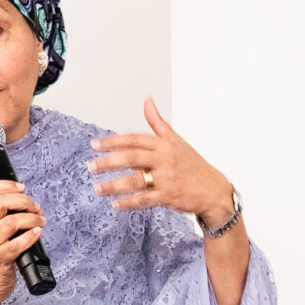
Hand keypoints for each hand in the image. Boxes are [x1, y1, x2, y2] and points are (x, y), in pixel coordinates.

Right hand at [0, 177, 43, 302]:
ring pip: (11, 222)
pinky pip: (18, 244)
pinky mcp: (1, 258)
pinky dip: (31, 236)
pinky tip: (37, 234)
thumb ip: (4, 217)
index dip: (4, 185)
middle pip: (0, 203)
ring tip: (40, 221)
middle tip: (36, 207)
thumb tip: (29, 204)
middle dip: (24, 201)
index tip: (21, 187)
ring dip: (31, 219)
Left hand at [90, 97, 235, 230]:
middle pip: (132, 158)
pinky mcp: (168, 196)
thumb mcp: (176, 140)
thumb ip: (157, 122)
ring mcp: (166, 179)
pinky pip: (144, 200)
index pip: (134, 140)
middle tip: (91, 166)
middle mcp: (164, 160)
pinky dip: (129, 202)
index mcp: (164, 144)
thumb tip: (147, 100)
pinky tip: (115, 203)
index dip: (113, 142)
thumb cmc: (192, 164)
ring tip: (97, 188)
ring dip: (114, 185)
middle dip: (109, 162)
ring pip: (135, 181)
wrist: (213, 188)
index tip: (95, 145)